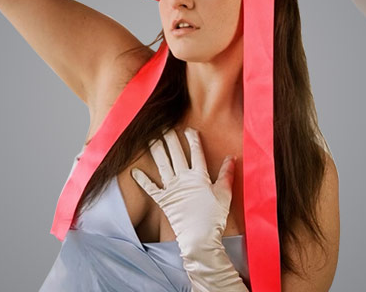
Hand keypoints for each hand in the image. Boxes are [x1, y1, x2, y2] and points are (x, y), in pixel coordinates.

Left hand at [131, 128, 246, 291]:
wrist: (199, 238)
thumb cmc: (214, 218)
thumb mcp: (225, 194)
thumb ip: (226, 175)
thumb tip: (231, 158)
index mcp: (199, 177)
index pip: (196, 153)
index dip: (192, 140)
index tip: (189, 129)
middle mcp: (184, 179)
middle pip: (176, 155)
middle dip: (171, 140)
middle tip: (165, 127)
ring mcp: (172, 189)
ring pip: (162, 165)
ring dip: (156, 151)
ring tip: (150, 139)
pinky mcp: (163, 201)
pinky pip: (151, 189)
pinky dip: (142, 180)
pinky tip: (135, 171)